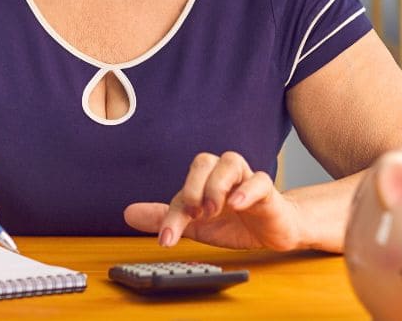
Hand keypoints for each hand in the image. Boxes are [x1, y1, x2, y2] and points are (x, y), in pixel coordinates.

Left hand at [124, 151, 305, 251]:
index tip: (167, 239)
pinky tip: (237, 204)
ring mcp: (245, 180)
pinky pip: (259, 180)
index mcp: (204, 182)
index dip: (171, 216)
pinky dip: (246, 190)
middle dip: (193, 186)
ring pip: (230, 162)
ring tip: (213, 209)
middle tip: (193, 213)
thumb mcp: (197, 226)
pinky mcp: (267, 191)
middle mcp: (223, 175)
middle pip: (204, 162)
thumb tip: (128, 213)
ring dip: (216, 185)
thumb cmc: (235, 223)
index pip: (183, 190)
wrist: (272, 231)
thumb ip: (167, 218)